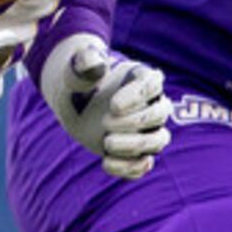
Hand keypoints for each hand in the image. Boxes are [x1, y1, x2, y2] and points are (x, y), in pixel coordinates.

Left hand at [42, 32, 171, 179]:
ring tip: (107, 143)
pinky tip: (105, 163)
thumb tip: (95, 64)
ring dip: (136, 146)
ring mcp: (144, 129)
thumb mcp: (76, 69)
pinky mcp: (133, 150)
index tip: (113, 105)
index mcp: (141, 79)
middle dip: (135, 122)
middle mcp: (150, 104)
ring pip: (158, 141)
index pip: (154, 85)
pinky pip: (142, 164)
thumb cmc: (79, 79)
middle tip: (104, 122)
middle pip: (159, 115)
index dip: (138, 97)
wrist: (73, 97)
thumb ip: (85, 63)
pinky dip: (129, 168)